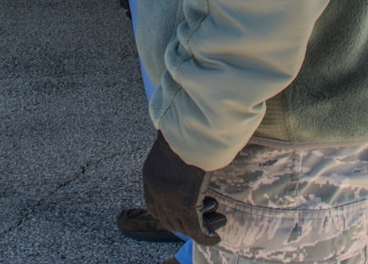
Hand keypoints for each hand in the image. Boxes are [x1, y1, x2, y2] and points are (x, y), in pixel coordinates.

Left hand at [141, 131, 224, 246]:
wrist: (188, 132)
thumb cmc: (184, 130)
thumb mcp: (173, 143)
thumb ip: (175, 153)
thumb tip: (186, 147)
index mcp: (150, 177)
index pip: (153, 206)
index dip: (168, 213)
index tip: (184, 212)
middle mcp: (156, 193)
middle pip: (168, 219)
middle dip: (185, 222)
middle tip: (203, 217)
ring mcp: (170, 201)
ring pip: (184, 226)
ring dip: (200, 227)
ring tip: (217, 219)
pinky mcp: (187, 207)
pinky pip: (197, 230)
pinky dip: (207, 236)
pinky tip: (216, 237)